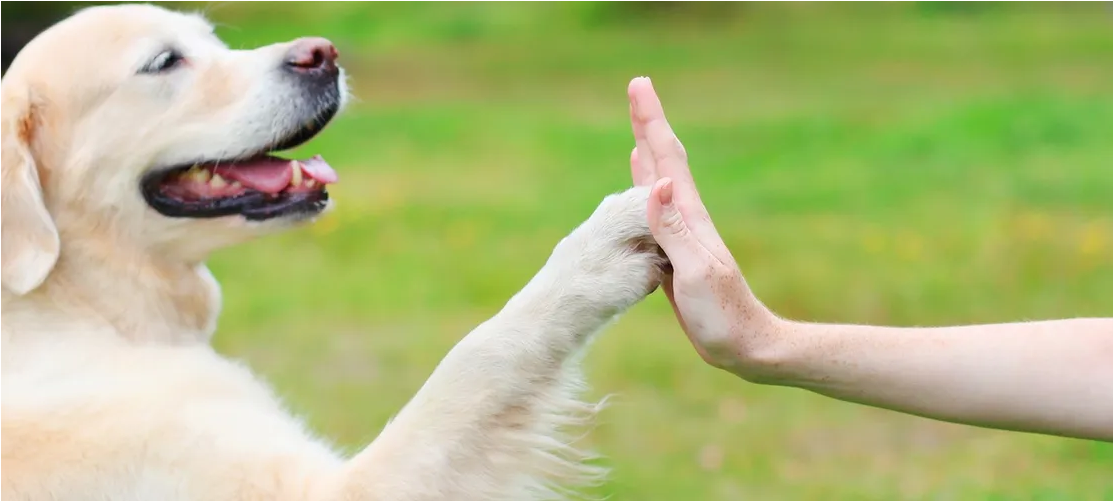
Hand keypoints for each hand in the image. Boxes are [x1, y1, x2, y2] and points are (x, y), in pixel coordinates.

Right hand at [626, 77, 781, 377]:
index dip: (652, 122)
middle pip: (664, 161)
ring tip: (640, 130)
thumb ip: (674, 230)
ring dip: (648, 153)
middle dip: (650, 124)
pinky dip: (646, 191)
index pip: (667, 160)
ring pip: (660, 183)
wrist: (747, 346)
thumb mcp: (696, 272)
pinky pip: (656, 213)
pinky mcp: (676, 254)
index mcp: (691, 218)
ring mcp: (683, 236)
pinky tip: (644, 186)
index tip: (639, 86)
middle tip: (638, 88)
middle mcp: (688, 219)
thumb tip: (657, 182)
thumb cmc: (724, 315)